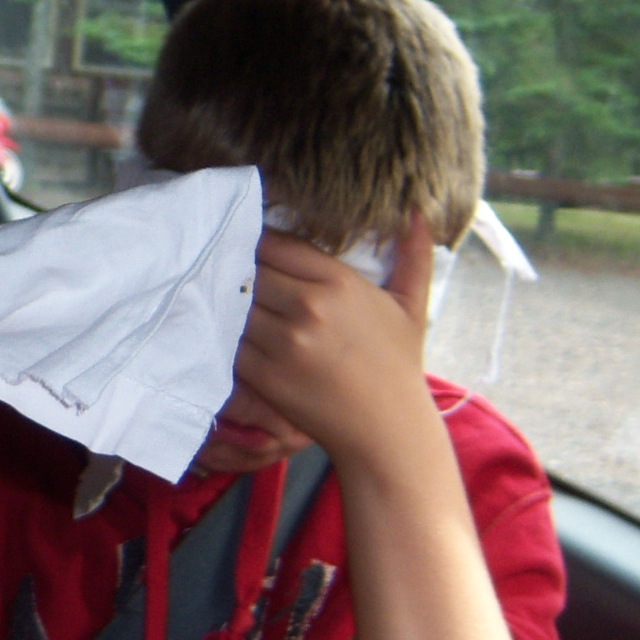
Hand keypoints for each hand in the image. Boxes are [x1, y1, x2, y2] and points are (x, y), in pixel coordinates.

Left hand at [229, 219, 439, 468]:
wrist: (386, 429)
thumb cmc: (398, 364)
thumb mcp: (411, 305)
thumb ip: (413, 254)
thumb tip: (418, 210)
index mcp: (338, 283)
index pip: (276, 243)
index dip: (260, 243)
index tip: (253, 245)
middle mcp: (308, 307)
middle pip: (250, 269)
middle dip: (240, 269)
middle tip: (230, 269)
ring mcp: (283, 342)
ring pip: (234, 304)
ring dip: (227, 300)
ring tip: (222, 296)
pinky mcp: (264, 373)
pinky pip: (230, 340)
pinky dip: (224, 333)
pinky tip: (228, 330)